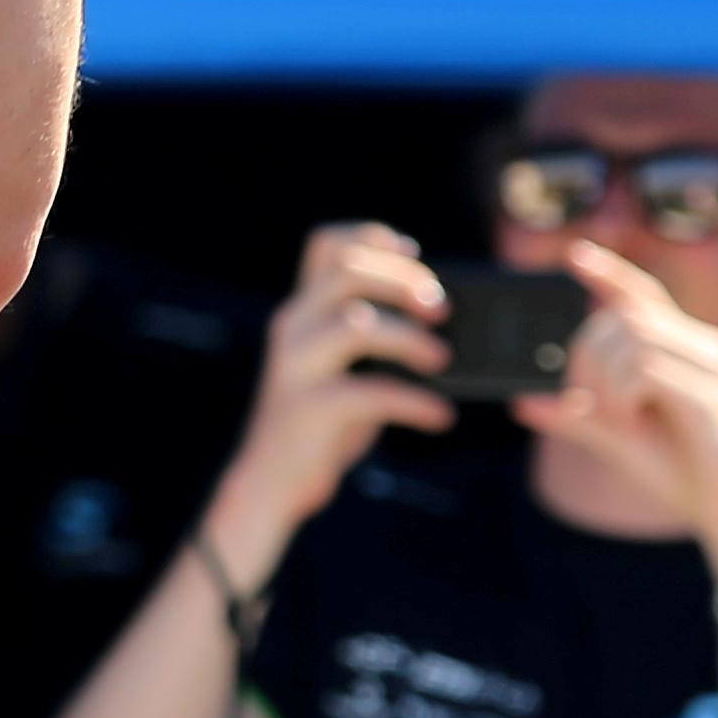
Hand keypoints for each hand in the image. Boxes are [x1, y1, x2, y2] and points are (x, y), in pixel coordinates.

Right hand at [213, 224, 454, 575]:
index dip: (371, 236)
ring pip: (356, 324)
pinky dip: (415, 401)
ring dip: (410, 338)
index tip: (414, 253)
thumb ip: (374, 336)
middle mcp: (293, 325)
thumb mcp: (344, 366)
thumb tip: (445, 319)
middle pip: (347, 270)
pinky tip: (441, 415)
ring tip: (443, 360)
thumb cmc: (322, 420)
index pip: (325, 243)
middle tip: (441, 308)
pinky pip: (369, 392)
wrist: (273, 480)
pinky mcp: (308, 408)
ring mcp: (297, 365)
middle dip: (403, 280)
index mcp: (304, 309)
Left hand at [513, 242, 717, 583]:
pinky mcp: (715, 399)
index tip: (575, 254)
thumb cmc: (687, 475)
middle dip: (585, 353)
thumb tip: (521, 400)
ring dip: (604, 376)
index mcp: (687, 350)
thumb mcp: (619, 441)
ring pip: (634, 335)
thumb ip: (575, 417)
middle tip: (582, 401)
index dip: (611, 272)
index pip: (645, 295)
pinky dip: (622, 392)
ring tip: (614, 415)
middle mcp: (706, 349)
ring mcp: (715, 371)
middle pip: (624, 315)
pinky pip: (649, 368)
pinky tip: (629, 420)